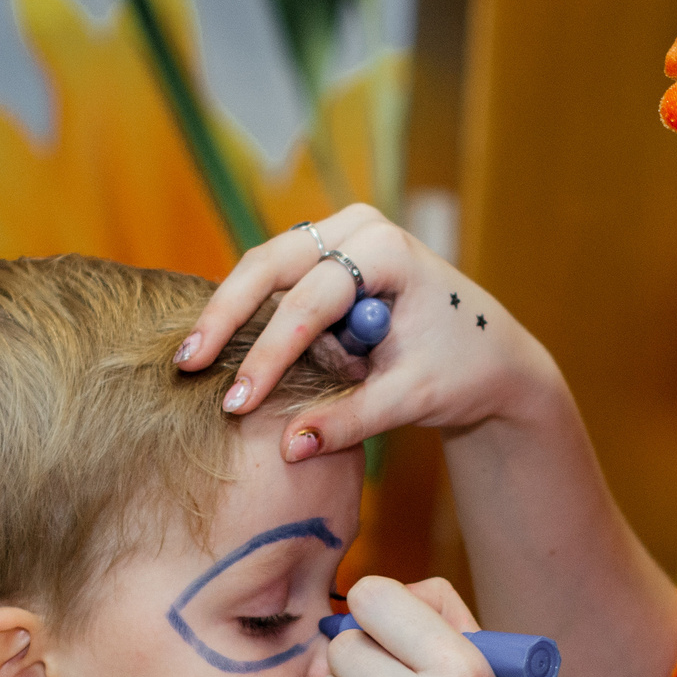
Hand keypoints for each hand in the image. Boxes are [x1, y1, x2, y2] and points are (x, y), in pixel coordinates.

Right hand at [173, 203, 563, 460]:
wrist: (489, 355)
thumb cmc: (461, 371)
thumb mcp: (411, 398)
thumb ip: (351, 420)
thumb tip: (289, 448)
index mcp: (387, 250)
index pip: (311, 301)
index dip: (269, 354)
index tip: (236, 402)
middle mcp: (359, 228)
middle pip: (270, 263)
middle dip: (226, 315)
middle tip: (187, 363)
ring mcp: (340, 234)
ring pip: (264, 267)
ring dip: (230, 313)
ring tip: (191, 360)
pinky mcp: (327, 255)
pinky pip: (276, 279)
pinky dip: (249, 313)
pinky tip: (216, 348)